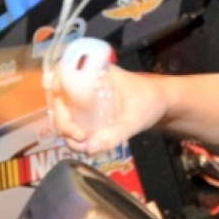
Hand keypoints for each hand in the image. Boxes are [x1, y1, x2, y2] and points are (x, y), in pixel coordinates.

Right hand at [48, 63, 163, 155]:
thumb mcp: (136, 118)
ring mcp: (85, 96)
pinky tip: (83, 145)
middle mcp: (86, 81)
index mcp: (95, 71)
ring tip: (81, 146)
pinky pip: (72, 119)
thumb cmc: (151, 102)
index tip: (60, 107)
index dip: (54, 84)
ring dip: (65, 129)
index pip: (63, 69)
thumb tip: (89, 148)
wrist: (164, 107)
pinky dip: (72, 133)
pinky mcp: (89, 110)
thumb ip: (115, 133)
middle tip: (78, 138)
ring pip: (63, 110)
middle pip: (58, 96)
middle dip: (62, 120)